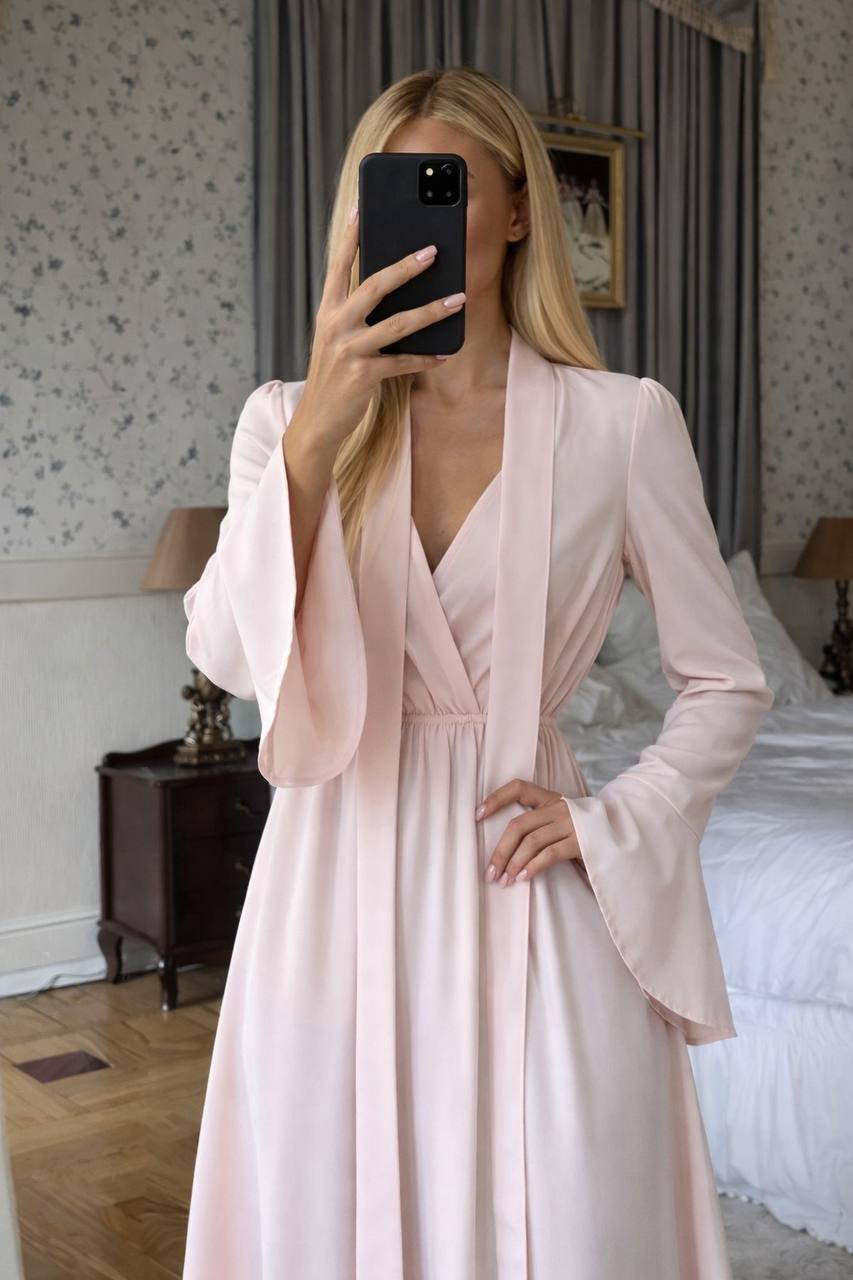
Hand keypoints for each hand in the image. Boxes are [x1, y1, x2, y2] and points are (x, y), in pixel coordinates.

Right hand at [295, 200, 466, 449]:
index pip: (339, 266)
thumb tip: (396, 292)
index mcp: (327, 311)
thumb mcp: (337, 339)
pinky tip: (445, 353)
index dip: (351, 236)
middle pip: (375, 286)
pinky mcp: (363, 375)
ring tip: (459, 300)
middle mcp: (336, 325)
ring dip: (432, 311)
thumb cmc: (334, 375)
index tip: (362, 207)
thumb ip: (357, 315)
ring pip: (398, 324)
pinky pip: (403, 362)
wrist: (317, 421)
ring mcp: (349, 350)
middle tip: (433, 251)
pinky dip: (426, 358)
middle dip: (406, 267)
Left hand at [475, 779, 581, 885]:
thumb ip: (539, 826)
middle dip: (500, 850)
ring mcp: (571, 823)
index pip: (519, 787)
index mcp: (551, 798)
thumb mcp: (561, 822)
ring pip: (531, 841)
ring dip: (513, 863)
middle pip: (519, 825)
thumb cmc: (586, 834)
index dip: (496, 798)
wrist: (626, 837)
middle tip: (490, 872)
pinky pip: (550, 853)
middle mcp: (559, 807)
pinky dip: (533, 866)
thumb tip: (504, 848)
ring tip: (504, 880)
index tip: (477, 815)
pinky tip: (524, 878)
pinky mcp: (582, 841)